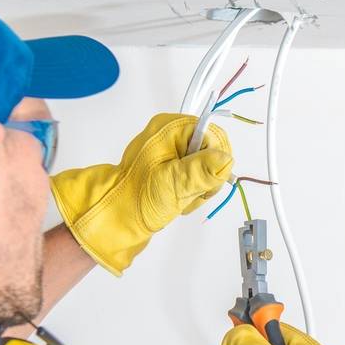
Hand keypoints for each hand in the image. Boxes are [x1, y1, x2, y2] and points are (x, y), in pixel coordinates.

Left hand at [50, 113, 233, 274]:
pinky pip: (200, 176)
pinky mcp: (175, 166)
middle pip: (214, 151)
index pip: (213, 134)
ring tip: (181, 198)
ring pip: (210, 167)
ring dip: (201, 188)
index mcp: (170, 128)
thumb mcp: (171, 184)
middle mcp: (173, 134)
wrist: (118, 216)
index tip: (203, 181)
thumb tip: (226, 160)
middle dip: (208, 177)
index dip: (214, 160)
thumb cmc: (137, 198)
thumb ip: (200, 171)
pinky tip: (180, 199)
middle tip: (189, 192)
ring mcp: (174, 151)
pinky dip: (195, 191)